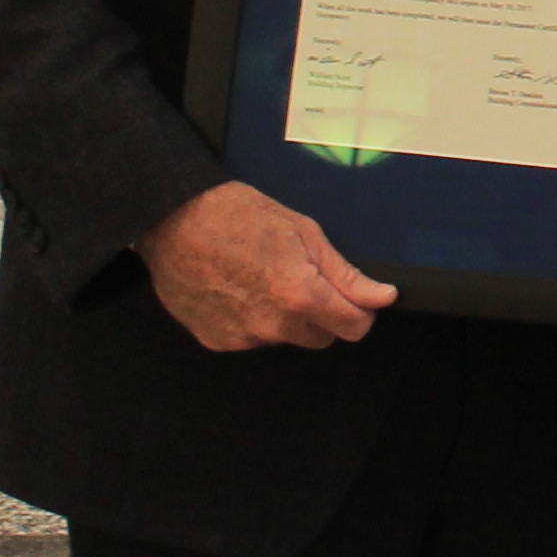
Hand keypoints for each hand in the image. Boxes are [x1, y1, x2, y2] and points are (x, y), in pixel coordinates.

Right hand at [137, 182, 396, 351]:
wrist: (174, 220)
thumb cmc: (239, 216)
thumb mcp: (304, 233)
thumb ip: (345, 274)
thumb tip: (382, 297)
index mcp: (300, 296)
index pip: (353, 328)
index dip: (360, 310)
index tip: (355, 296)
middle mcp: (272, 325)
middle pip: (322, 337)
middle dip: (324, 314)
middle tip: (304, 277)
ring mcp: (242, 337)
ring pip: (285, 336)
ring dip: (286, 316)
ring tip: (262, 276)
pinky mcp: (216, 341)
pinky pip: (252, 337)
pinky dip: (253, 319)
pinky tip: (238, 288)